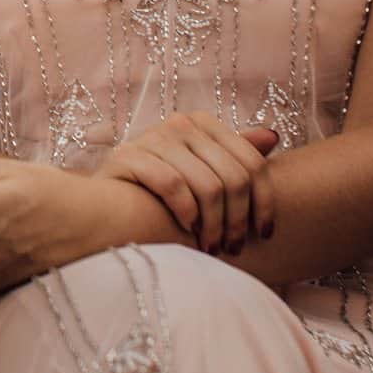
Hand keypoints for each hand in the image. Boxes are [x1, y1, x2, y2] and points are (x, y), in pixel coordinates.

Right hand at [95, 113, 278, 253]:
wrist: (101, 201)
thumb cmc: (157, 191)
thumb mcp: (200, 170)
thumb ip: (234, 156)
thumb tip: (271, 137)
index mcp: (203, 123)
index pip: (252, 163)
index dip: (265, 203)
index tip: (264, 233)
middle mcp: (180, 123)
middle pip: (234, 178)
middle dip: (238, 221)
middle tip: (232, 248)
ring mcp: (153, 136)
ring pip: (208, 186)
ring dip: (213, 226)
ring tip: (209, 247)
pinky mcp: (128, 155)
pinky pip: (173, 186)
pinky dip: (185, 213)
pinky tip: (184, 230)